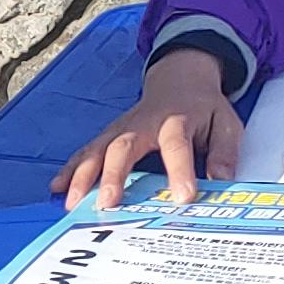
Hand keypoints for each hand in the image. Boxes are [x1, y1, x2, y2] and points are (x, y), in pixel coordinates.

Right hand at [55, 46, 244, 209]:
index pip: (176, 145)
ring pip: (98, 150)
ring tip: (73, 204)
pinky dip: (71, 169)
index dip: (179, 171)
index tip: (183, 197)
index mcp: (175, 120)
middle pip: (123, 147)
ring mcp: (121, 128)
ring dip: (83, 176)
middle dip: (114, 176)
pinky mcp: (108, 135)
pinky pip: (87, 151)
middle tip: (108, 204)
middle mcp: (142, 124)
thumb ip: (224, 151)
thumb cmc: (203, 107)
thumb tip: (221, 179)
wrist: (180, 79)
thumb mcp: (226, 123)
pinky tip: (57, 189)